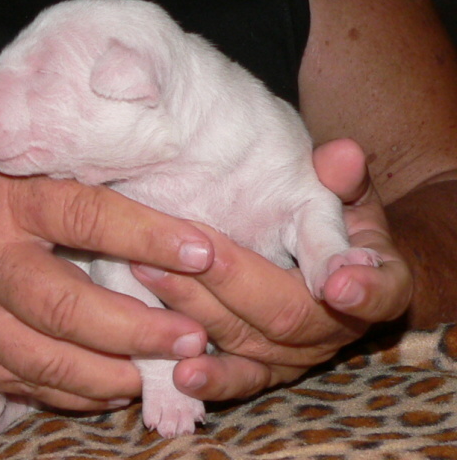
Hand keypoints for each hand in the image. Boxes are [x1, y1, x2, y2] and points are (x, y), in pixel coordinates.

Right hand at [0, 122, 212, 409]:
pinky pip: (21, 381)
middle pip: (69, 307)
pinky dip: (71, 392)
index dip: (149, 236)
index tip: (203, 252)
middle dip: (138, 330)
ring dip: (110, 375)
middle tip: (192, 339)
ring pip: (46, 359)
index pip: (88, 216)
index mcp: (5, 196)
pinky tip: (109, 388)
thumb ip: (62, 169)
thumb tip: (144, 183)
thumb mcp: (0, 154)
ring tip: (158, 373)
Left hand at [132, 138, 411, 400]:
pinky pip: (239, 380)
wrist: (318, 267)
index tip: (336, 283)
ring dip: (199, 310)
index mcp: (376, 283)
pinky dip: (210, 377)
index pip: (383, 292)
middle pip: (290, 316)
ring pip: (250, 342)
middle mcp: (338, 329)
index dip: (364, 290)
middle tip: (191, 250)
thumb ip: (341, 178)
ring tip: (151, 275)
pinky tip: (177, 368)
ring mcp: (297, 356)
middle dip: (236, 280)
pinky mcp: (263, 370)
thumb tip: (341, 155)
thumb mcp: (342, 194)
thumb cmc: (329, 220)